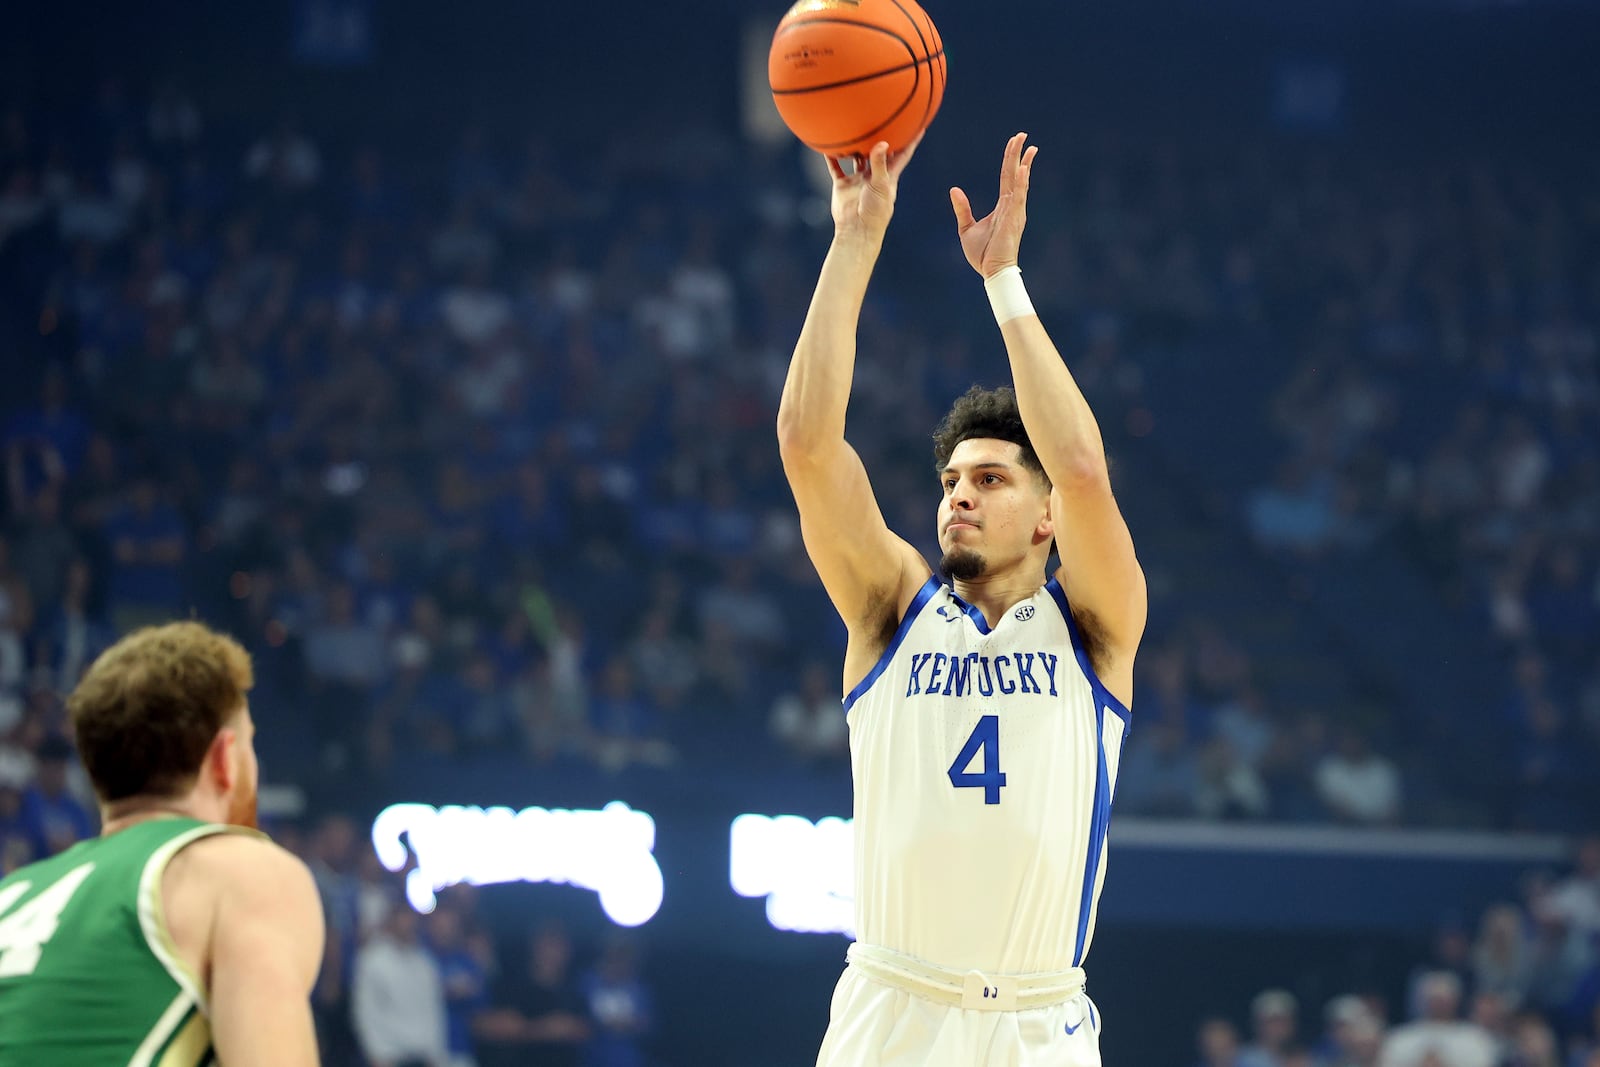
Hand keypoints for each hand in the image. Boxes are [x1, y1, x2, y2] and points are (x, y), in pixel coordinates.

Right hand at [826, 134, 922, 239]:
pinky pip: (836, 168)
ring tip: (852, 127)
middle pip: (879, 153)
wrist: (856, 230)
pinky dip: (832, 158)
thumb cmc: (874, 212)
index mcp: (889, 176)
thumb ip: (879, 164)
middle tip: (881, 118)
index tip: (919, 125)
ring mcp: (858, 180)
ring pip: (856, 158)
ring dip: (855, 146)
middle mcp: (874, 176)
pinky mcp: (843, 186)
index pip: (903, 154)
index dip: (911, 140)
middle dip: (881, 138)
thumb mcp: (880, 185)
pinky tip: (826, 146)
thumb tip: (882, 143)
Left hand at [950, 132, 1038, 277]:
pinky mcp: (1014, 219)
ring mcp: (1015, 212)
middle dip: (1018, 154)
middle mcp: (1012, 205)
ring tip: (1029, 146)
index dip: (1010, 159)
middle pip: (1015, 174)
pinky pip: (1019, 197)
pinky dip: (1022, 182)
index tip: (1015, 143)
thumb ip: (962, 208)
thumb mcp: (966, 228)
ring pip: (1020, 182)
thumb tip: (954, 189)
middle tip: (1023, 134)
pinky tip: (1024, 169)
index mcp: (1002, 206)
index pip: (1007, 177)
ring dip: (1024, 164)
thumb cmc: (982, 254)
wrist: (991, 272)